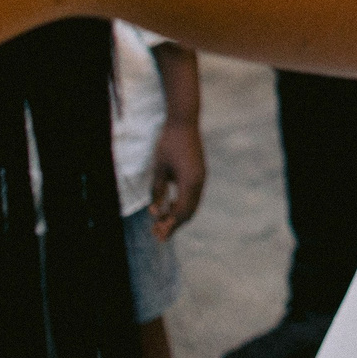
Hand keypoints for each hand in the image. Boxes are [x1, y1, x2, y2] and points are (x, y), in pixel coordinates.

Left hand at [149, 120, 206, 236]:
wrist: (184, 122)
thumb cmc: (169, 143)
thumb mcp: (158, 168)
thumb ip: (157, 190)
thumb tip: (155, 210)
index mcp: (190, 183)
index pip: (180, 213)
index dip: (169, 226)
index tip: (157, 235)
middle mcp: (199, 182)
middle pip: (188, 212)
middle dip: (173, 224)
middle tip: (158, 233)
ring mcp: (201, 177)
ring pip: (192, 205)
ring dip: (178, 214)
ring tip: (162, 221)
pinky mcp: (200, 172)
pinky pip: (193, 195)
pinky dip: (182, 204)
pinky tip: (169, 204)